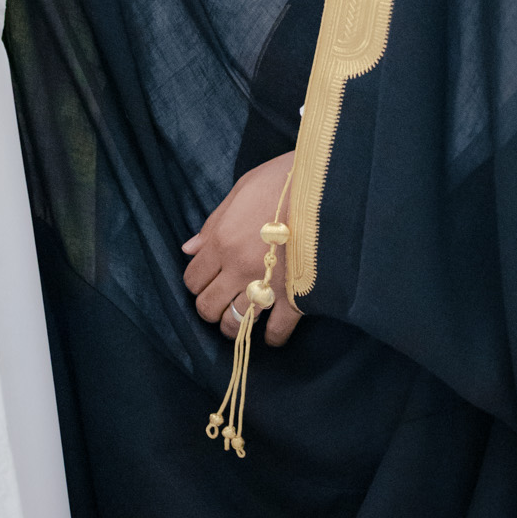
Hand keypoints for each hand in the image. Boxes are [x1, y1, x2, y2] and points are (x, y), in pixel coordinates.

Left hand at [182, 150, 300, 347]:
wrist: (326, 185)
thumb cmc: (283, 180)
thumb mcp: (241, 189)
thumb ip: (213, 223)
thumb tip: (189, 249)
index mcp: (223, 240)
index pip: (193, 279)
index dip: (198, 282)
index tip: (209, 277)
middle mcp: (239, 267)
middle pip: (208, 307)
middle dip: (211, 307)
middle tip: (223, 298)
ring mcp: (267, 284)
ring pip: (236, 324)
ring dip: (235, 324)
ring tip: (243, 316)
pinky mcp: (295, 295)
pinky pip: (277, 331)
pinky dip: (272, 337)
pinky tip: (270, 332)